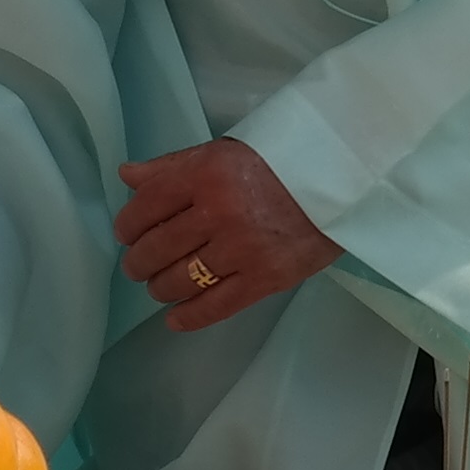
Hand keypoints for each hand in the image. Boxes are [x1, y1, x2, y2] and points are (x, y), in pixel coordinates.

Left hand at [114, 141, 337, 331]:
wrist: (343, 176)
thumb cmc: (280, 158)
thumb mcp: (222, 151)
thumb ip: (172, 166)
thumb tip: (126, 176)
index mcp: (204, 174)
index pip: (145, 208)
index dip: (127, 227)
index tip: (127, 235)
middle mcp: (218, 212)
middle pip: (157, 248)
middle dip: (139, 262)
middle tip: (138, 266)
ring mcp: (242, 249)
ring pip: (180, 281)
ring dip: (160, 288)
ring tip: (160, 286)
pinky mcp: (266, 278)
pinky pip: (217, 306)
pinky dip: (189, 317)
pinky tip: (175, 319)